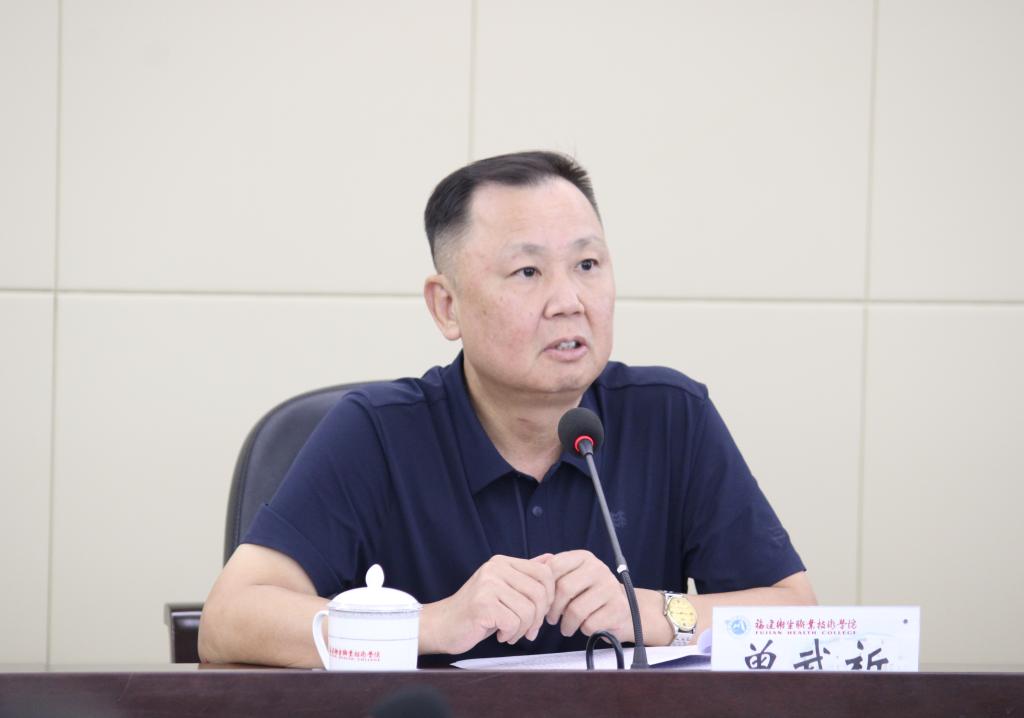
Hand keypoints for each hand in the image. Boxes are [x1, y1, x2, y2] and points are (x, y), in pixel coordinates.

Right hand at [422, 554, 554, 654]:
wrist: (443, 625)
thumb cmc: (477, 611)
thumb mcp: (503, 588)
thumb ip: (526, 573)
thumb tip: (551, 558)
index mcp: (503, 562)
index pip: (544, 573)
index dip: (549, 597)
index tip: (539, 613)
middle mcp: (495, 568)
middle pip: (539, 593)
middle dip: (538, 617)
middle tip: (527, 629)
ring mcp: (487, 585)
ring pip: (528, 610)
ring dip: (523, 629)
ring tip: (510, 632)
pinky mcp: (482, 604)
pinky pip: (513, 622)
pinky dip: (511, 634)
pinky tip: (500, 634)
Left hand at [543, 550, 631, 641]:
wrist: (622, 610)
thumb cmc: (587, 595)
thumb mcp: (571, 578)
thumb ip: (551, 573)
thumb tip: (530, 566)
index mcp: (583, 557)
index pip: (554, 565)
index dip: (544, 588)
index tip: (544, 601)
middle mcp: (598, 568)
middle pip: (564, 588)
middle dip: (553, 609)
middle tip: (551, 619)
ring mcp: (610, 587)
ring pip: (576, 610)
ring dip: (566, 625)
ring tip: (566, 627)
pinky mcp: (618, 608)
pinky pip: (590, 624)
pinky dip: (583, 630)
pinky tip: (585, 627)